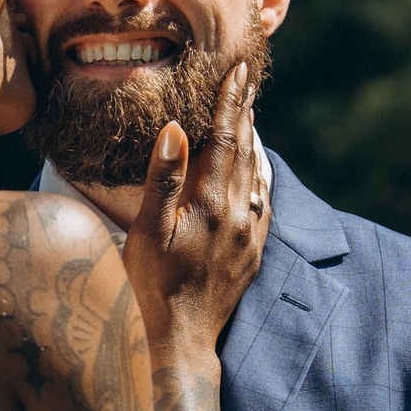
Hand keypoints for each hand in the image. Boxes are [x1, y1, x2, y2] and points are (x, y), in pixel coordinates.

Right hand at [117, 63, 266, 355]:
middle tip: (247, 81)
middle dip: (245, 113)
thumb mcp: (148, 231)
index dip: (230, 102)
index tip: (238, 69)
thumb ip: (163, 179)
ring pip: (257, 176)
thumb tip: (175, 128)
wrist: (181, 340)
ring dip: (253, 143)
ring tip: (249, 116)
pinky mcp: (252, 254)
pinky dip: (259, 177)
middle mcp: (240, 216)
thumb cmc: (153, 285)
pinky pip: (262, 203)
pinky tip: (256, 171)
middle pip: (247, 152)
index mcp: (213, 204)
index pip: (225, 139)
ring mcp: (250, 237)